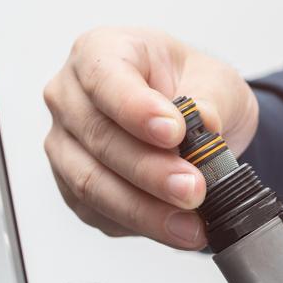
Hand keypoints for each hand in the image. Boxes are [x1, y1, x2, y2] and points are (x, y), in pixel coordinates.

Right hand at [43, 27, 258, 248]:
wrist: (194, 120)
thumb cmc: (194, 86)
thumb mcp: (216, 80)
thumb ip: (210, 99)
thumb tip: (204, 122)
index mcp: (101, 52)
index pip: (106, 79)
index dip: (137, 110)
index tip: (175, 133)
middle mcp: (71, 97)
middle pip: (98, 138)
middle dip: (150, 171)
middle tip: (193, 189)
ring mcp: (66, 144)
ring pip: (92, 183)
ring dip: (144, 209)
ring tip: (189, 224)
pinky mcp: (74, 186)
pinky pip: (98, 212)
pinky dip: (140, 225)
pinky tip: (176, 230)